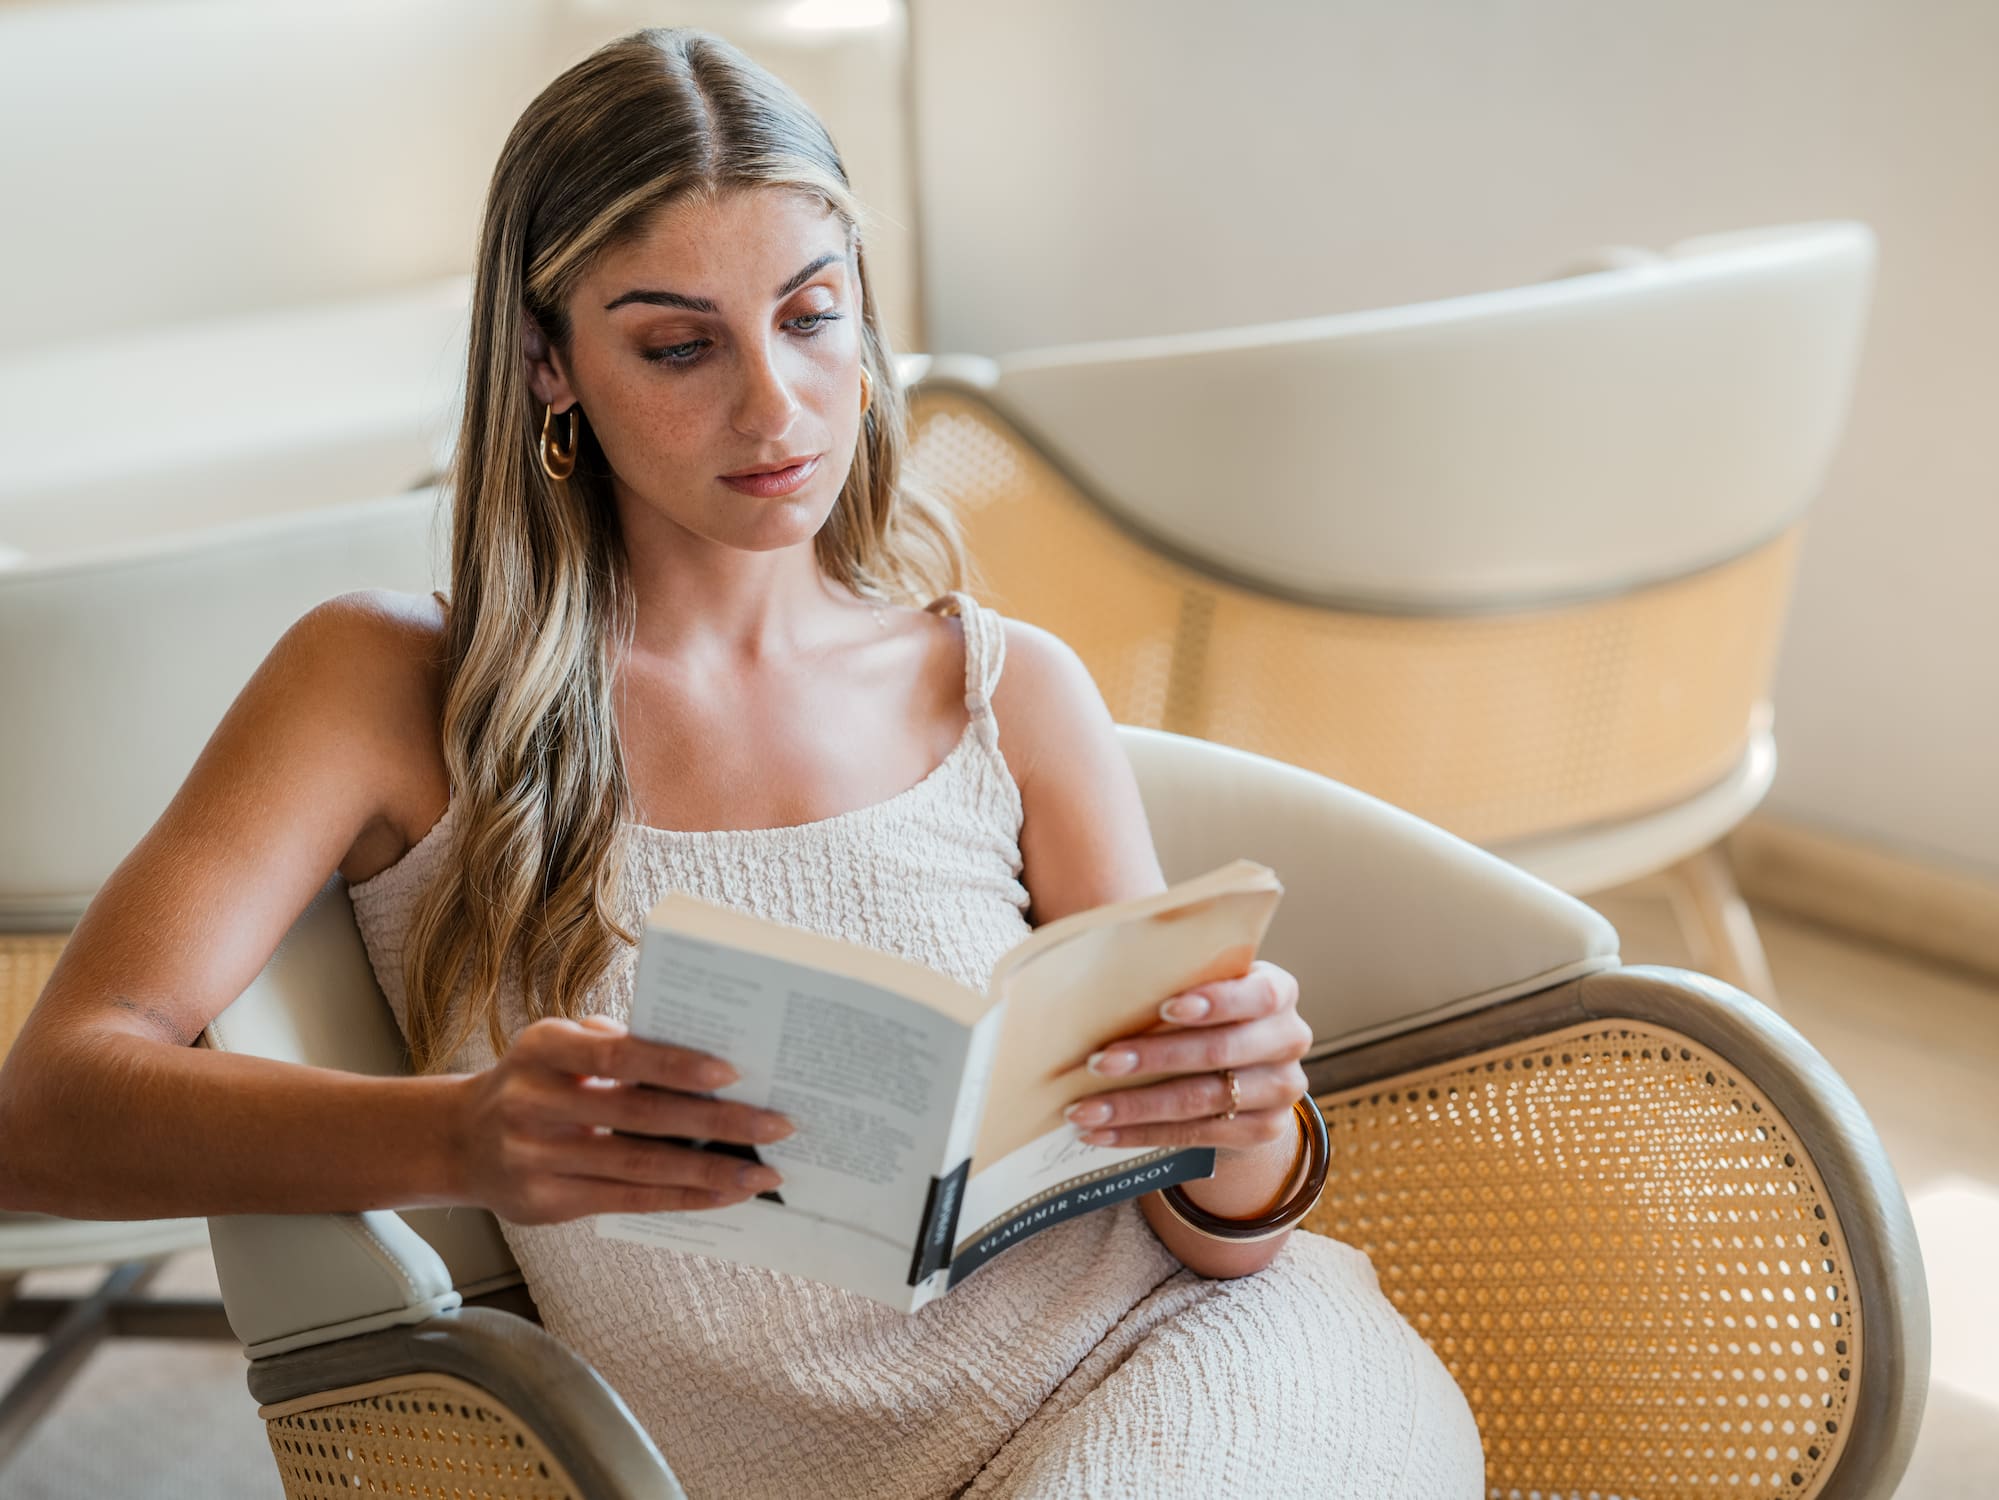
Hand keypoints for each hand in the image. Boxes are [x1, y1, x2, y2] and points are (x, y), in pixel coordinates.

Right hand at [452, 1014, 793, 1224]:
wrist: (459, 1140)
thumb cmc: (536, 1081)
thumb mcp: (558, 1046)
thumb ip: (615, 1043)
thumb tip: (700, 1057)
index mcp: (543, 1050)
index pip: (618, 1055)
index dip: (675, 1064)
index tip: (732, 1072)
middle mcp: (533, 1104)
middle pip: (639, 1116)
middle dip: (717, 1122)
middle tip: (776, 1124)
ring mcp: (535, 1159)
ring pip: (639, 1166)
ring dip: (709, 1171)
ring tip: (762, 1172)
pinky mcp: (545, 1205)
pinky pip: (626, 1200)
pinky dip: (681, 1198)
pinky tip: (722, 1195)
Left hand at [1061, 960, 1310, 1150]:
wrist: (1246, 1068)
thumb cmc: (1210, 1013)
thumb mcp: (1208, 988)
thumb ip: (1178, 981)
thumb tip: (1099, 985)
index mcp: (1278, 992)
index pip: (1256, 995)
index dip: (1215, 1002)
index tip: (1163, 1008)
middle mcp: (1289, 1039)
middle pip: (1219, 1052)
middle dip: (1153, 1058)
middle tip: (1099, 1063)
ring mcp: (1281, 1089)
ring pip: (1202, 1100)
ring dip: (1135, 1106)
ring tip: (1084, 1110)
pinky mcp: (1265, 1130)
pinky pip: (1197, 1135)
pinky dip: (1142, 1134)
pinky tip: (1102, 1133)